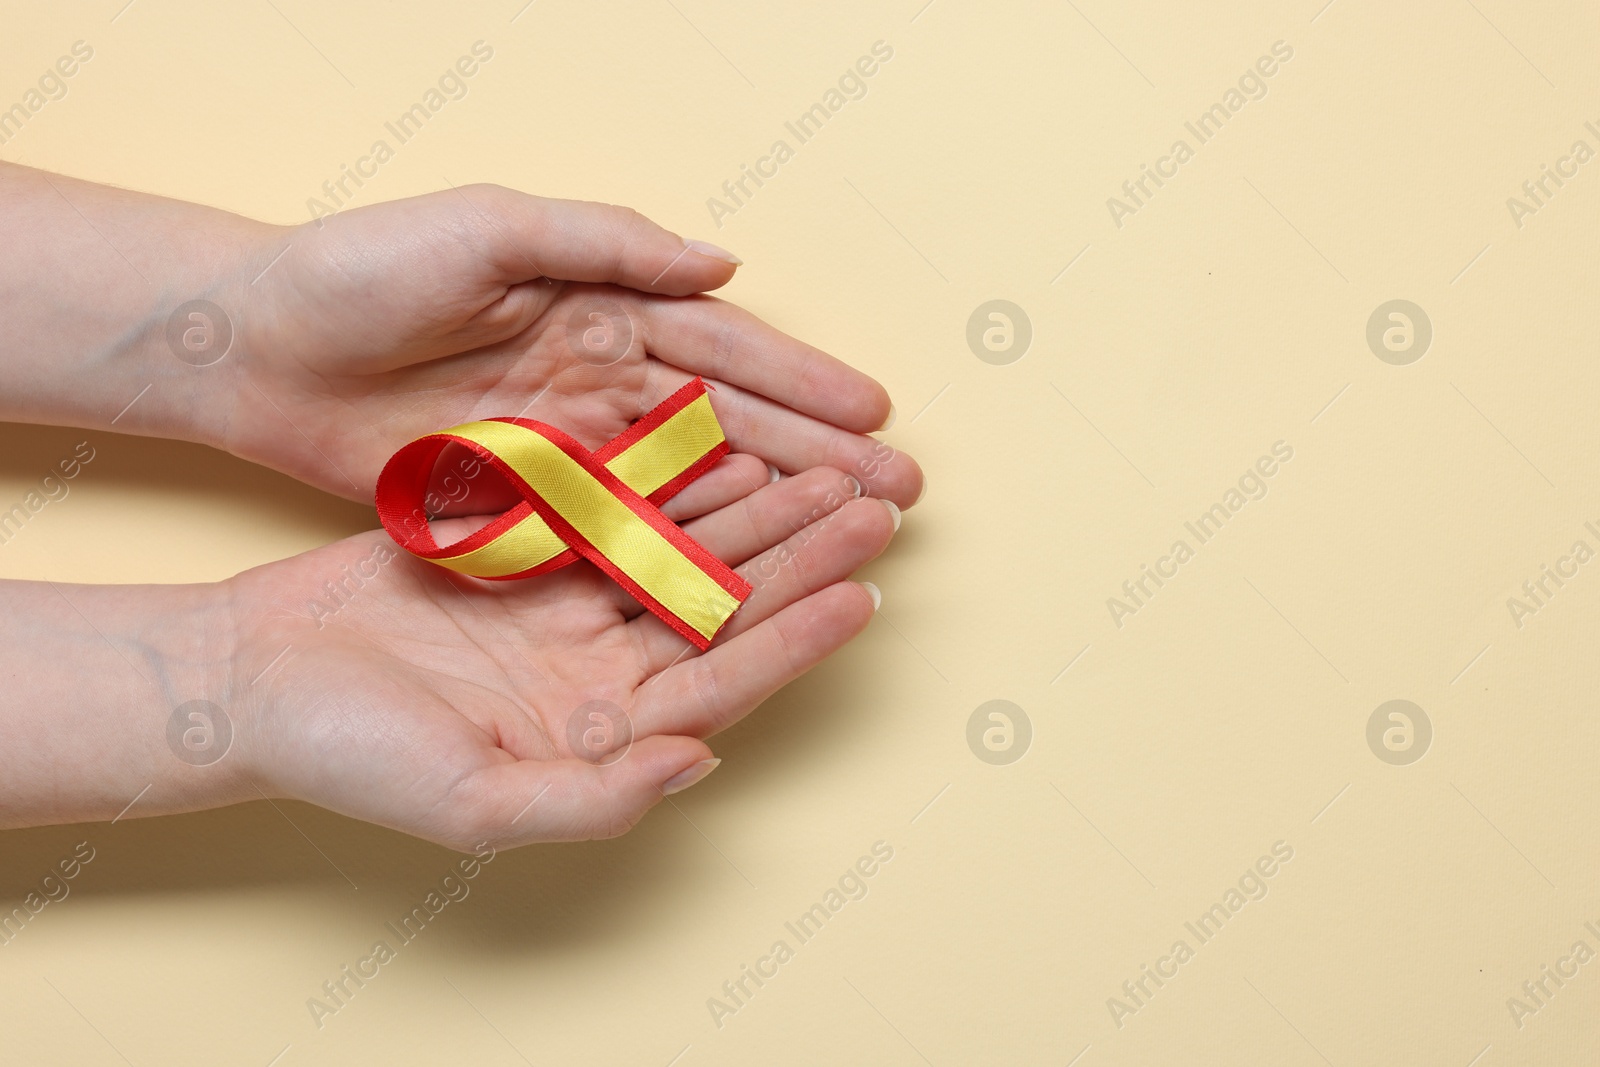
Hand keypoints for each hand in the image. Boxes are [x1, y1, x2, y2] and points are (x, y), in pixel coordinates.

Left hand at [227, 186, 922, 510]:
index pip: (725, 347)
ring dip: (769, 512)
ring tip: (844, 536)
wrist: (258, 346)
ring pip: (691, 485)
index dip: (803, 381)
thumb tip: (722, 260)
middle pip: (730, 424)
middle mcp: (601, 378)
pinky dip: (685, 549)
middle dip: (816, 457)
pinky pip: (622, 530)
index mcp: (602, 303)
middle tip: (895, 492)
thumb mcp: (489, 228)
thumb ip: (606, 241)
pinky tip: (742, 571)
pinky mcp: (526, 503)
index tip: (876, 414)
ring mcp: (569, 445)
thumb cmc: (364, 268)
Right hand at [227, 463, 894, 847]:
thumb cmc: (347, 753)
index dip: (795, 639)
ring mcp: (570, 614)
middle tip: (872, 509)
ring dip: (753, 516)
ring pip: (682, 556)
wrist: (254, 677)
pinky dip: (670, 484)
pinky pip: (618, 514)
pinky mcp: (532, 559)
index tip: (864, 594)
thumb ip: (593, 798)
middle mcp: (600, 676)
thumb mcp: (469, 802)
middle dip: (800, 561)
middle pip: (722, 612)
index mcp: (599, 737)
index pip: (723, 684)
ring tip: (822, 470)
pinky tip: (725, 453)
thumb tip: (703, 763)